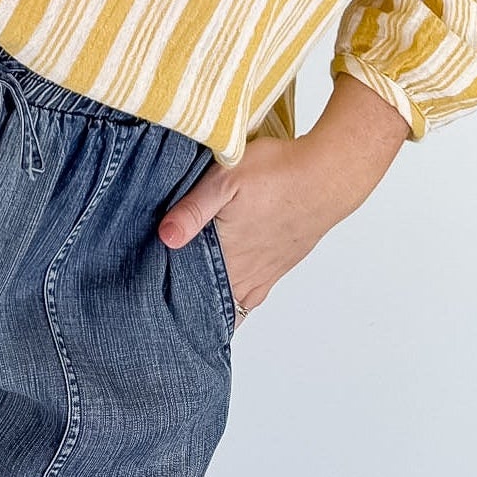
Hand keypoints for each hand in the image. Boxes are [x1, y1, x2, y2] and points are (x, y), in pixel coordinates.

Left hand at [157, 134, 346, 332]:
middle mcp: (246, 271)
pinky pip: (252, 296)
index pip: (193, 288)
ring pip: (233, 303)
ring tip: (187, 302)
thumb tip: (165, 237)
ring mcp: (265, 272)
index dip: (170, 295)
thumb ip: (194, 208)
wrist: (327, 177)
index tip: (150, 297)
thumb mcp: (227, 177)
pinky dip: (236, 301)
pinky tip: (225, 292)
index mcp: (229, 253)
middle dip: (186, 304)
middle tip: (161, 304)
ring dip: (211, 303)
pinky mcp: (279, 265)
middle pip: (210, 301)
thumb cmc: (278, 172)